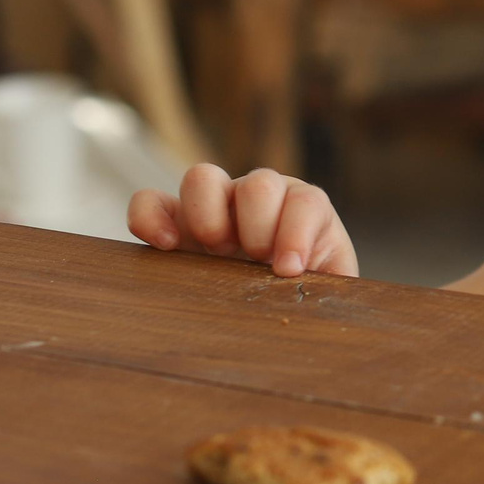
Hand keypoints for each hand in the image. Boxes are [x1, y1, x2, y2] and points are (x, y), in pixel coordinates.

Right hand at [127, 164, 358, 278]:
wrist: (269, 306)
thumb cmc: (301, 295)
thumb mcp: (327, 292)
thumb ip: (333, 290)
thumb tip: (325, 299)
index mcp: (304, 212)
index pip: (306, 201)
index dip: (297, 230)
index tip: (289, 269)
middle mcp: (260, 201)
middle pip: (259, 183)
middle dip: (258, 224)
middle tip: (255, 260)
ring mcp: (214, 207)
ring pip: (203, 177)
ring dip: (209, 214)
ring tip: (215, 252)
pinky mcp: (173, 222)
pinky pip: (150, 201)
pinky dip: (150, 216)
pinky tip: (164, 246)